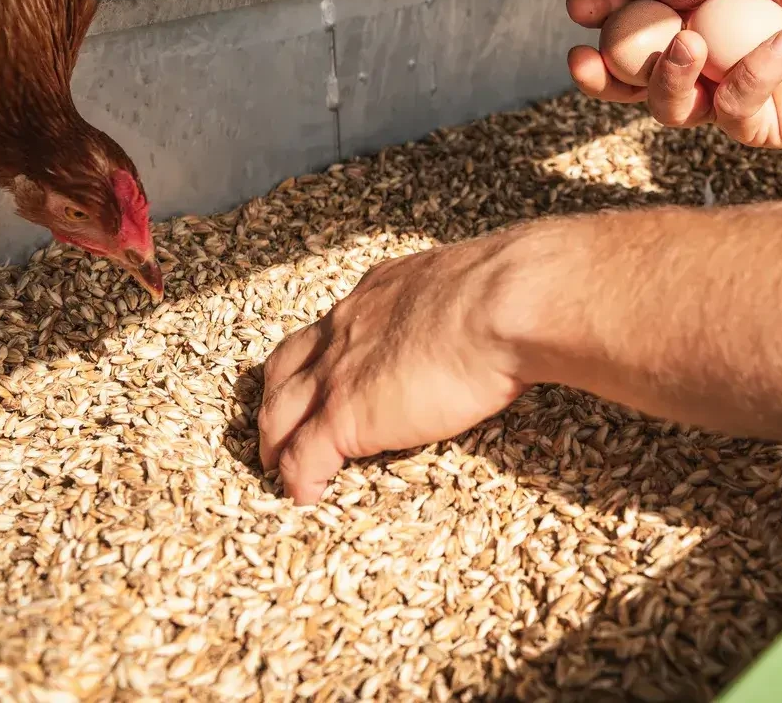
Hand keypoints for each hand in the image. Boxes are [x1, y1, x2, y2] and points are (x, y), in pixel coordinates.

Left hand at [256, 233, 532, 503]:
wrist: (500, 305)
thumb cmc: (506, 295)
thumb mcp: (471, 286)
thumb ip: (463, 302)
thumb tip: (493, 315)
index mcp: (378, 292)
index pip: (332, 326)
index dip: (318, 356)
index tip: (319, 375)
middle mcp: (346, 326)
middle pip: (286, 366)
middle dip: (277, 395)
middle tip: (280, 424)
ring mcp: (337, 372)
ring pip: (280, 411)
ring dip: (275, 442)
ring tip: (276, 467)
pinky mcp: (343, 415)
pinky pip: (303, 457)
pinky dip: (298, 479)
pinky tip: (304, 496)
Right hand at [566, 0, 781, 147]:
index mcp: (690, 18)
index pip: (633, 18)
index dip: (602, 13)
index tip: (580, 2)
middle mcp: (697, 64)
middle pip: (630, 75)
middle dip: (600, 71)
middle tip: (585, 55)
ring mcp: (720, 98)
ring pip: (667, 103)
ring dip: (666, 76)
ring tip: (685, 42)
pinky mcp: (753, 125)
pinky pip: (733, 106)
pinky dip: (751, 73)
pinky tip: (781, 43)